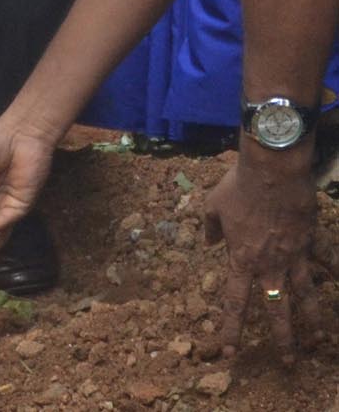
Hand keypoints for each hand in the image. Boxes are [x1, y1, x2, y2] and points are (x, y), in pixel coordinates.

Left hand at [203, 148, 322, 362]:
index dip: (232, 330)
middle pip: (276, 310)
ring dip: (314, 319)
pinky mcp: (311, 241)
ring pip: (306, 296)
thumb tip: (209, 242)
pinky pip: (327, 260)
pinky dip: (336, 271)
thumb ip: (210, 227)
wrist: (271, 172)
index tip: (230, 354)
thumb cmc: (238, 187)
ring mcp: (294, 255)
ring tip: (320, 341)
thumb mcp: (214, 205)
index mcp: (242, 260)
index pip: (235, 303)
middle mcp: (270, 265)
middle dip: (283, 339)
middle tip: (288, 363)